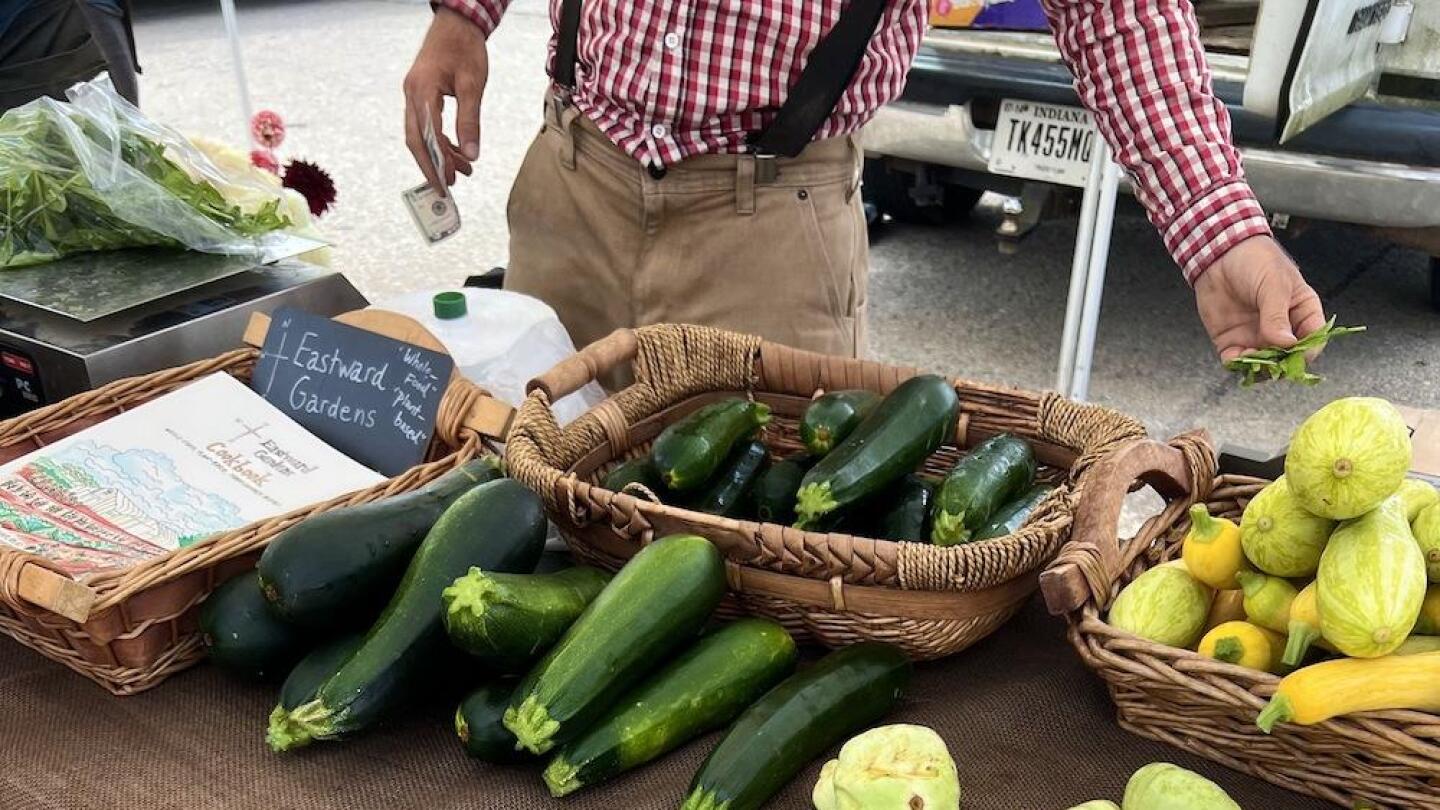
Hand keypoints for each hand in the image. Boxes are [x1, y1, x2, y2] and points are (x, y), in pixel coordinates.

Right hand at [403, 7, 488, 194]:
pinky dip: (438, 141)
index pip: (428, 136)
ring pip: (419, 135)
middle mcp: (411, 94)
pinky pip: (424, 125)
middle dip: (431, 166)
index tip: (449, 182)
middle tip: (447, 188)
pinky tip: (456, 151)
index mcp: (422, 91)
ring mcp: (412, 94)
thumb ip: (470, 121)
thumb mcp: (473, 85)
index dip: (438, 162)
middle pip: (415, 141)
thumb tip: (471, 155)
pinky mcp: (419, 94)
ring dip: (438, 155)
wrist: (456, 24)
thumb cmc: (465, 49)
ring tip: (462, 171)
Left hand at [1194, 235, 1325, 361]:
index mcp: (1302, 312)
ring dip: (1260, 368)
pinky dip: (1238, 366)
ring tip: (1252, 357)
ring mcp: (1257, 336)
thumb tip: (1286, 343)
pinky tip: (1237, 358)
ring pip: (1264, 365)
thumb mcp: (1273, 284)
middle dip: (1282, 364)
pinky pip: (1238, 362)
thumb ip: (1277, 315)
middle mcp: (1282, 329)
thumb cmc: (1255, 261)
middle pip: (1289, 358)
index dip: (1308, 351)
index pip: (1314, 339)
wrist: (1218, 254)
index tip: (1297, 355)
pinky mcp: (1233, 341)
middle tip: (1273, 362)